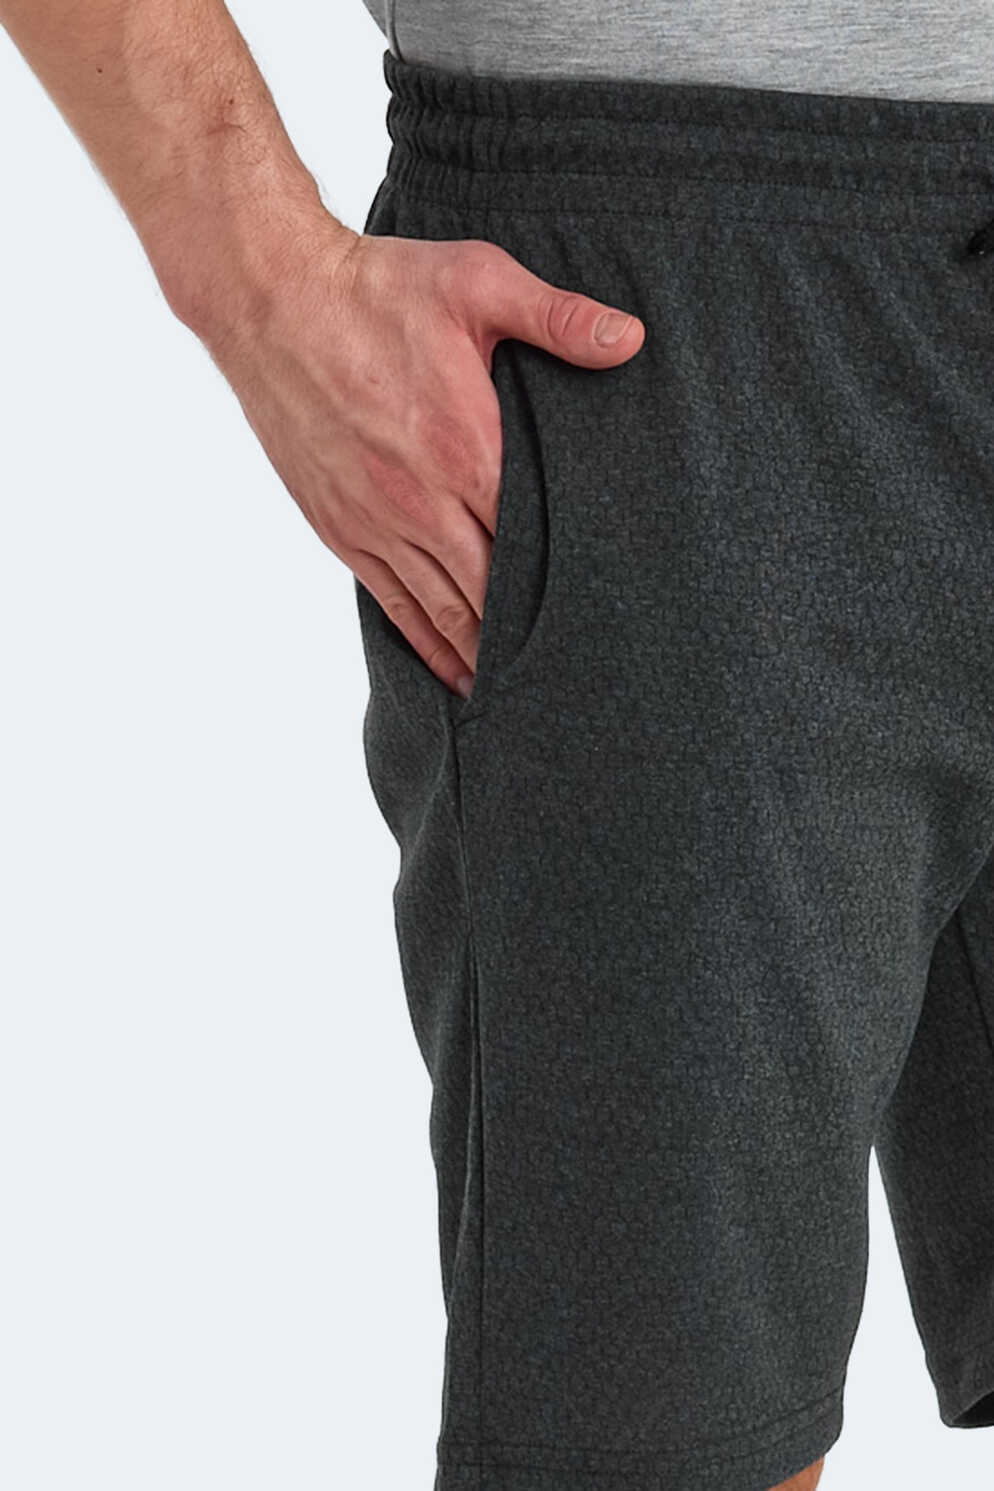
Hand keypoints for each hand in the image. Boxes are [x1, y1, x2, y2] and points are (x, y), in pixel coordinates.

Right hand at [200, 213, 644, 697]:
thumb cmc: (379, 287)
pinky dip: (429, 645)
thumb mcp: (478, 282)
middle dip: (535, 635)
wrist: (272, 299)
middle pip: (494, 591)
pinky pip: (394, 605)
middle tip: (582, 673)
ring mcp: (378, 521)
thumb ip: (558, 318)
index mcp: (468, 447)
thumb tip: (631, 340)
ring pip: (445, 610)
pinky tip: (457, 674)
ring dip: (485, 653)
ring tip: (527, 694)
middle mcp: (423, 500)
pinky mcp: (341, 529)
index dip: (573, 584)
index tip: (607, 615)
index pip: (535, 540)